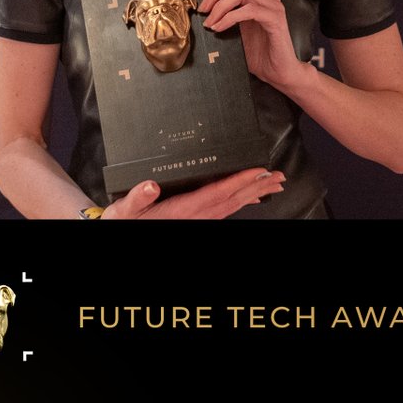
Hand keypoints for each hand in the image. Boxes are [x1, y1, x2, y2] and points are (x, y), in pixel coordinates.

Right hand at [101, 168, 284, 218]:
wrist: (123, 231)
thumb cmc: (124, 221)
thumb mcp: (125, 210)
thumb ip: (137, 198)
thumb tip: (150, 186)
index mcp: (181, 211)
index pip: (217, 193)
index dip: (239, 181)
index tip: (258, 170)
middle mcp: (195, 217)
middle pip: (232, 200)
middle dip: (257, 187)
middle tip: (279, 177)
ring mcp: (198, 221)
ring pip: (232, 207)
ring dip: (254, 194)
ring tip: (273, 185)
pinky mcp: (196, 220)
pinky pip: (225, 211)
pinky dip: (241, 201)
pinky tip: (250, 197)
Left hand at [199, 0, 309, 92]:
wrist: (278, 73)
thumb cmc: (257, 52)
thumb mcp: (235, 28)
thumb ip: (225, 13)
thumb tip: (200, 6)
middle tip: (203, 10)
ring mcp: (274, 6)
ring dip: (220, 6)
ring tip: (210, 23)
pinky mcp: (275, 19)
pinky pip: (249, 10)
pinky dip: (229, 18)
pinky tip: (220, 29)